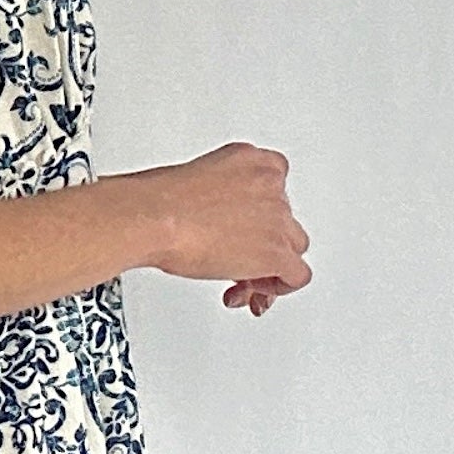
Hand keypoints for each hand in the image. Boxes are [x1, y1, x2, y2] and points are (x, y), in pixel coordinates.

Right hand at [139, 143, 311, 315]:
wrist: (157, 218)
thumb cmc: (160, 203)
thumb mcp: (193, 182)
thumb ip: (217, 198)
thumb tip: (213, 224)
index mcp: (249, 159)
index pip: (274, 186)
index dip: (260, 215)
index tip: (243, 230)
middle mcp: (269, 185)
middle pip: (284, 221)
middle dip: (261, 244)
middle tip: (235, 262)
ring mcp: (277, 218)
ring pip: (294, 247)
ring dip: (270, 267)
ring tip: (241, 282)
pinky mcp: (276, 252)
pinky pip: (297, 276)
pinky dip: (279, 287)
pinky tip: (253, 293)